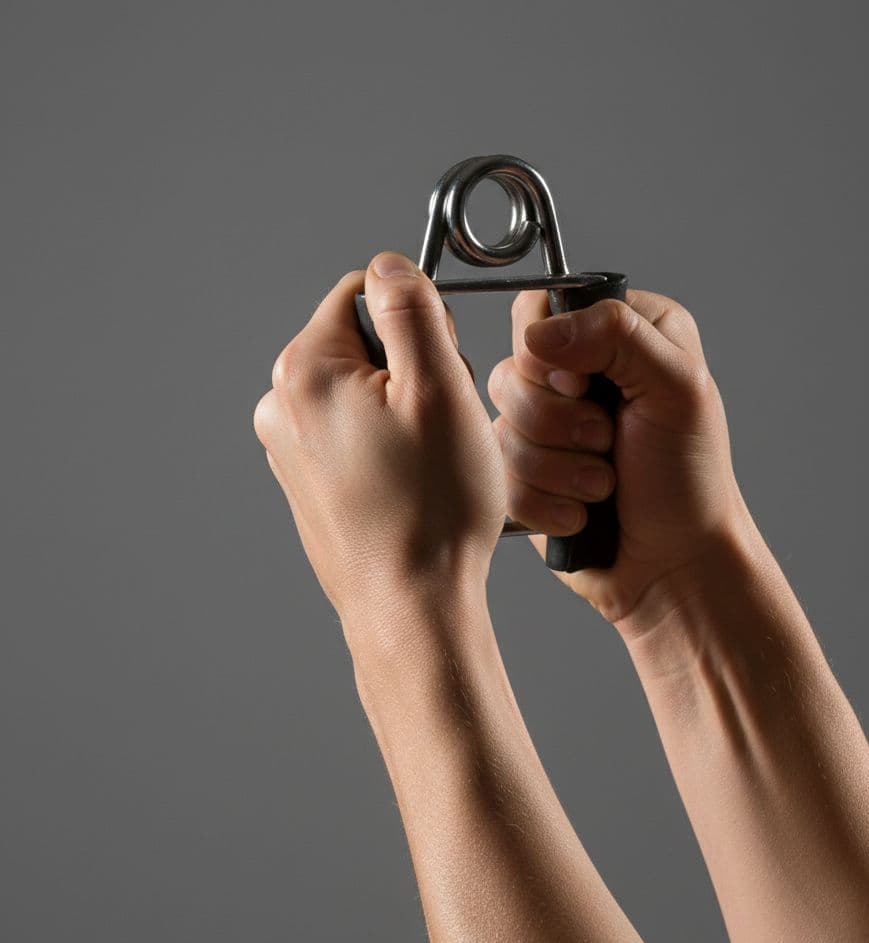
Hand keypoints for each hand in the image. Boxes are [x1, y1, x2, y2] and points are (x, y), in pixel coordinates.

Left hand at [254, 252, 504, 625]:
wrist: (410, 605)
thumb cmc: (431, 508)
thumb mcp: (437, 387)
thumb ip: (411, 309)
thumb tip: (390, 264)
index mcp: (305, 370)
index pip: (363, 292)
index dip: (417, 322)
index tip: (440, 370)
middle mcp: (282, 406)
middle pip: (364, 344)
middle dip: (412, 370)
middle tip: (439, 425)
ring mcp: (290, 449)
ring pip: (364, 392)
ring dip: (405, 411)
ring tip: (428, 462)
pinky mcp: (307, 482)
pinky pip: (356, 435)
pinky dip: (389, 446)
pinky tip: (412, 484)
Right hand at [487, 289, 752, 627]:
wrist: (674, 565)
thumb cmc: (690, 481)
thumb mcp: (679, 388)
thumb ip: (617, 335)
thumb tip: (538, 332)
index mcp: (617, 335)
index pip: (540, 309)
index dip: (549, 353)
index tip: (586, 385)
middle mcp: (577, 375)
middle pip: (512, 371)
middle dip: (559, 421)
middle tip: (607, 441)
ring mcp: (546, 429)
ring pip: (501, 429)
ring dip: (558, 468)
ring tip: (603, 485)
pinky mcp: (525, 476)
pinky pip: (500, 478)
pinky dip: (545, 502)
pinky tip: (582, 513)